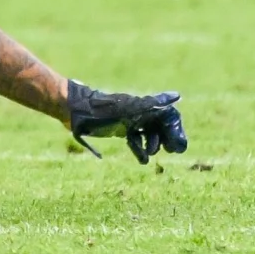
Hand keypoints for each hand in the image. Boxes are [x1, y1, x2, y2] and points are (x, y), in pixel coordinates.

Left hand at [67, 81, 186, 162]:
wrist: (77, 109)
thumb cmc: (104, 110)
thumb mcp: (131, 109)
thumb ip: (154, 103)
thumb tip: (177, 95)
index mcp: (144, 106)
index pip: (169, 117)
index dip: (176, 131)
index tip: (178, 147)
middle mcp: (139, 111)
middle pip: (161, 126)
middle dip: (167, 139)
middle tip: (170, 150)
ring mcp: (129, 119)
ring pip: (149, 134)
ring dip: (153, 145)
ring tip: (149, 154)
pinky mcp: (119, 128)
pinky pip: (135, 139)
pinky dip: (139, 149)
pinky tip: (140, 158)